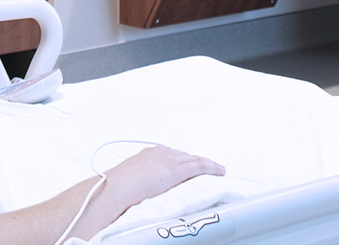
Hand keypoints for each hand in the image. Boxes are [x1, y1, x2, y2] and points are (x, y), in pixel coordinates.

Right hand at [105, 145, 225, 205]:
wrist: (118, 186)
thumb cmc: (120, 185)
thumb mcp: (133, 176)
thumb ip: (144, 176)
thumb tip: (145, 186)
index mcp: (151, 152)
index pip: (174, 155)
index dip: (185, 160)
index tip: (191, 165)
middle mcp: (162, 152)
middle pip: (186, 156)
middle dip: (197, 161)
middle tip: (209, 167)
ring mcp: (170, 160)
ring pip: (195, 159)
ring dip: (207, 164)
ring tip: (217, 169)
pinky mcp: (177, 170)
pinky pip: (200, 166)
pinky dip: (211, 167)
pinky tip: (220, 171)